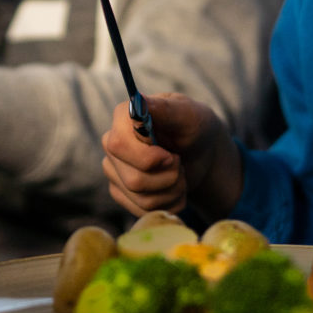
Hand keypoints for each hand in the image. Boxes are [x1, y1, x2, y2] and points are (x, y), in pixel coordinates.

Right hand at [100, 93, 243, 220]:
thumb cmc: (194, 128)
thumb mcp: (189, 115)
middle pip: (133, 180)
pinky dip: (168, 203)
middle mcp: (112, 143)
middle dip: (169, 178)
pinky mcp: (121, 191)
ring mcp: (114, 169)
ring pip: (140, 197)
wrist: (200, 153)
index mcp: (123, 118)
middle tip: (180, 163)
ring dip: (172, 190)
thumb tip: (139, 102)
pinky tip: (174, 188)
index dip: (149, 158)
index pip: (118, 146)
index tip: (173, 156)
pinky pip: (141, 210)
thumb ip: (166, 109)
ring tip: (181, 175)